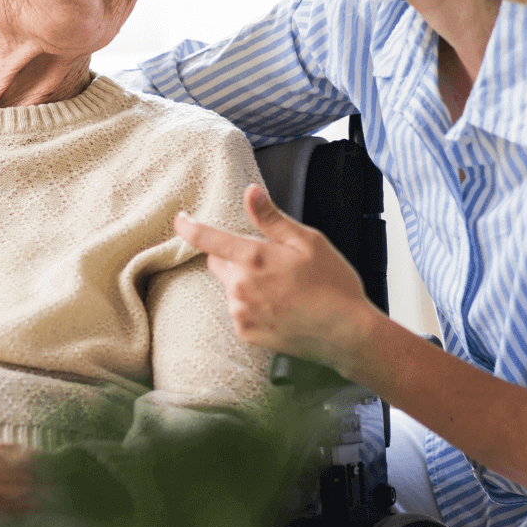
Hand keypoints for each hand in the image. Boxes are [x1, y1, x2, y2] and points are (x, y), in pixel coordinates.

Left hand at [174, 184, 379, 376]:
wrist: (347, 334)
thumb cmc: (333, 283)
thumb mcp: (307, 241)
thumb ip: (271, 218)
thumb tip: (250, 192)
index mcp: (254, 259)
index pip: (207, 238)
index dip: (188, 226)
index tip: (180, 219)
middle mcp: (240, 287)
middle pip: (218, 262)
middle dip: (235, 258)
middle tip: (270, 262)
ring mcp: (241, 312)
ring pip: (230, 287)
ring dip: (245, 283)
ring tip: (282, 289)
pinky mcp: (246, 332)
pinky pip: (238, 310)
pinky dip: (252, 305)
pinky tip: (280, 307)